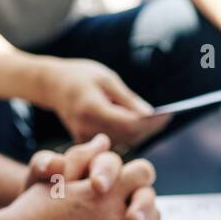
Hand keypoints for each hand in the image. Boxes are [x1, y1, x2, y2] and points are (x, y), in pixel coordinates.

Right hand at [48, 58, 170, 148]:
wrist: (52, 85)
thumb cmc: (80, 76)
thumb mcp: (106, 79)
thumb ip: (128, 99)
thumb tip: (150, 115)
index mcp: (91, 109)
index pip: (128, 124)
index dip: (150, 122)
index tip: (168, 114)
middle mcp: (86, 128)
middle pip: (128, 136)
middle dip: (149, 128)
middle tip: (166, 117)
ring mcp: (84, 138)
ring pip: (123, 142)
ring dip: (141, 132)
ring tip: (157, 119)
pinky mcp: (85, 143)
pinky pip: (113, 142)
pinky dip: (129, 134)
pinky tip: (140, 123)